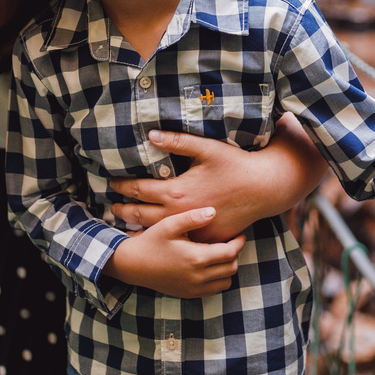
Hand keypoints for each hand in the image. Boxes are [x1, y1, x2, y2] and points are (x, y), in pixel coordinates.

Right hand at [104, 207, 245, 297]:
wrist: (132, 265)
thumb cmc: (151, 241)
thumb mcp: (169, 224)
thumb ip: (192, 217)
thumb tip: (213, 212)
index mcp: (196, 258)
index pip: (230, 253)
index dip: (238, 242)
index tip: (239, 234)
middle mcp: (198, 277)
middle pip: (231, 268)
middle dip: (235, 254)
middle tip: (230, 242)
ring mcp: (194, 288)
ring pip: (225, 282)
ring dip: (227, 268)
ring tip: (220, 254)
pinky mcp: (189, 294)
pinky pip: (213, 290)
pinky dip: (217, 279)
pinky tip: (209, 266)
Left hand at [110, 116, 326, 242]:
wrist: (263, 188)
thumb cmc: (235, 164)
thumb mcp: (206, 148)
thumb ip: (177, 141)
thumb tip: (150, 134)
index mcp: (176, 191)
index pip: (139, 190)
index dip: (122, 187)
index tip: (112, 185)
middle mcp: (180, 213)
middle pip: (141, 215)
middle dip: (123, 210)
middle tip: (111, 208)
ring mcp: (193, 229)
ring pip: (157, 231)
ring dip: (138, 226)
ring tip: (126, 223)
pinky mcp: (205, 238)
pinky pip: (180, 240)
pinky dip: (164, 238)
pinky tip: (157, 236)